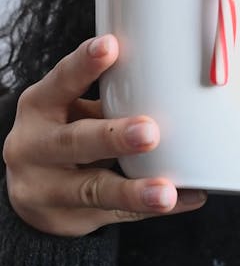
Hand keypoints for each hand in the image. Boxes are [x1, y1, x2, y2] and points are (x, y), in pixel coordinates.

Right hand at [3, 35, 206, 236]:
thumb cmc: (64, 133)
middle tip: (150, 132)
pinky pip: (115, 214)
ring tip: (166, 192)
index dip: (84, 65)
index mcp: (39, 107)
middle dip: (114, 137)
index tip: (111, 46)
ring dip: (133, 190)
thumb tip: (173, 79)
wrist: (32, 193)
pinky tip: (180, 200)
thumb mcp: (71, 110)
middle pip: (74, 142)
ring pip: (93, 189)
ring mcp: (46, 189)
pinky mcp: (68, 219)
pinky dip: (148, 207)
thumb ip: (109, 97)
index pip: (60, 82)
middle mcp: (33, 147)